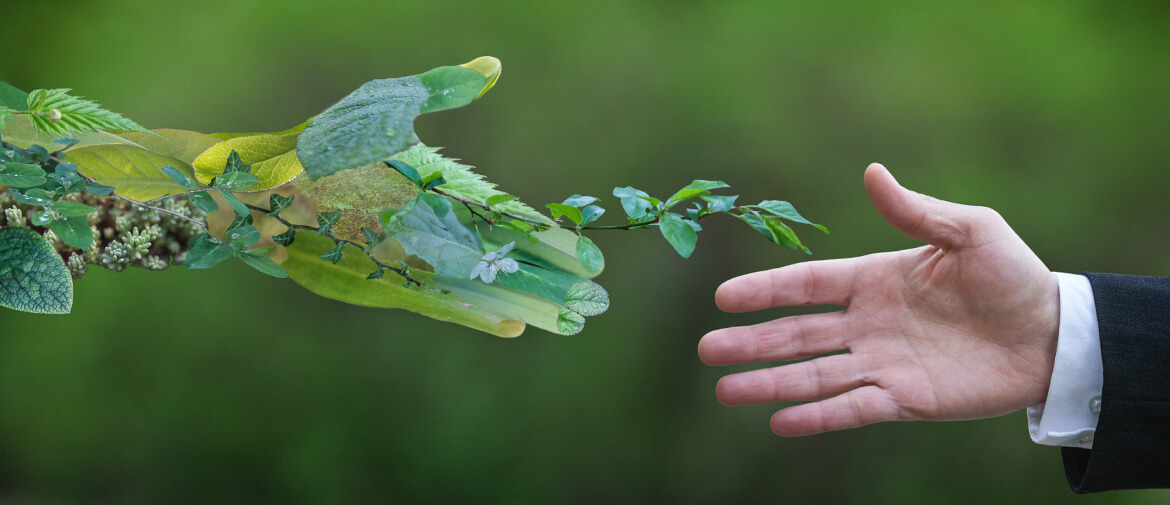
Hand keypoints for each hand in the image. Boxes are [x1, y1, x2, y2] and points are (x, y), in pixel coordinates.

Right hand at [700, 164, 1059, 435]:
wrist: (1054, 334)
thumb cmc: (1014, 276)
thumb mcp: (971, 231)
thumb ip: (916, 211)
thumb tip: (871, 172)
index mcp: (875, 279)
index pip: (808, 285)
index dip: (766, 290)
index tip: (724, 297)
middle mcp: (869, 323)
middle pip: (797, 334)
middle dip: (751, 342)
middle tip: (707, 350)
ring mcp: (883, 363)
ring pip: (815, 374)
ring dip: (770, 383)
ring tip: (726, 392)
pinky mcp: (906, 399)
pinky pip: (854, 408)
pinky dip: (818, 416)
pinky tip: (780, 422)